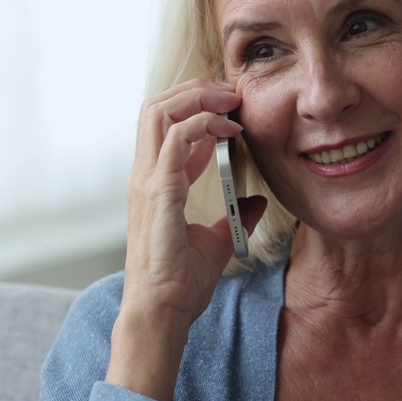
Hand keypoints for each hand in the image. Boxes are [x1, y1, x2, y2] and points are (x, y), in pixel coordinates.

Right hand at [108, 79, 265, 400]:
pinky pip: (173, 140)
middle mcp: (145, 174)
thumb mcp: (216, 240)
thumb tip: (256, 201)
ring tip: (229, 101)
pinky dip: (200, 125)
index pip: (164, 125)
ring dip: (195, 98)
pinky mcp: (158, 192)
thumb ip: (234, 215)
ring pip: (157, 111)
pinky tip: (226, 131)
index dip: (196, 107)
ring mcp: (147, 181)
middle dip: (194, 89)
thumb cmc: (180, 282)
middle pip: (155, 106)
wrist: (163, 311)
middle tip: (231, 93)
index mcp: (155, 181)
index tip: (232, 110)